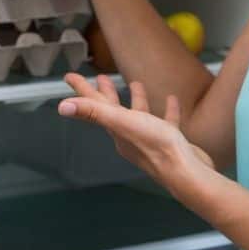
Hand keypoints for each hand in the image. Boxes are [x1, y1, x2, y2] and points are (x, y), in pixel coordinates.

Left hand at [58, 74, 215, 198]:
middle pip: (113, 111)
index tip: (70, 76)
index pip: (94, 106)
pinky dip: (166, 111)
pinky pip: (165, 122)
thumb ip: (94, 113)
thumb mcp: (123, 123)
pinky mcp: (169, 142)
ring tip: (136, 84)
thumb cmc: (156, 146)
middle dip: (105, 94)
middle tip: (100, 78)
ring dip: (136, 100)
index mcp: (117, 129)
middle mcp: (129, 135)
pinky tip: (171, 100)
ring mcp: (149, 140)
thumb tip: (63, 107)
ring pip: (138, 116)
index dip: (82, 90)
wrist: (185, 172)